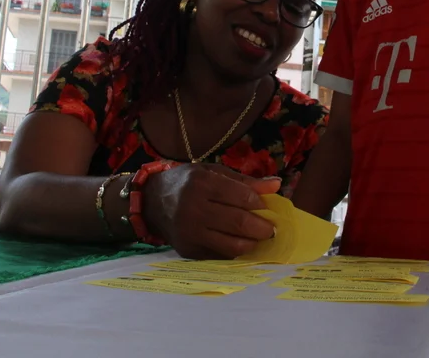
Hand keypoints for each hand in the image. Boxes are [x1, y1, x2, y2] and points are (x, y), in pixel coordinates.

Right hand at [143, 164, 280, 258]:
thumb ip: (245, 181)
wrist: (151, 201)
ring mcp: (189, 233)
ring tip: (259, 238)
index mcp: (201, 184)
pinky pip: (220, 255)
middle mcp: (193, 209)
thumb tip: (276, 185)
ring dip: (252, 243)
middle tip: (271, 229)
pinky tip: (241, 244)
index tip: (266, 206)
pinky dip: (235, 251)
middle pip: (239, 223)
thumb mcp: (213, 173)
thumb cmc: (187, 182)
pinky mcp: (188, 250)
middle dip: (262, 228)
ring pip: (232, 245)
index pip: (242, 197)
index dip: (260, 203)